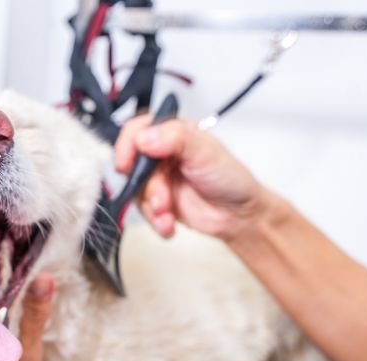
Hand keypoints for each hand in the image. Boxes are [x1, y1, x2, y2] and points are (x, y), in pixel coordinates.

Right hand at [115, 116, 272, 241]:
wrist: (239, 215)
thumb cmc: (229, 178)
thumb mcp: (205, 152)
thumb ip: (175, 138)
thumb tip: (144, 137)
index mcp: (172, 133)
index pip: (137, 129)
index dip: (127, 145)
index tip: (127, 163)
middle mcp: (161, 154)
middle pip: (132, 164)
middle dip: (146, 186)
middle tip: (160, 199)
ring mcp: (157, 178)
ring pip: (135, 190)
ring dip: (151, 206)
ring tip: (168, 214)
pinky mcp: (156, 200)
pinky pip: (142, 210)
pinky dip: (154, 220)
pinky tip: (168, 224)